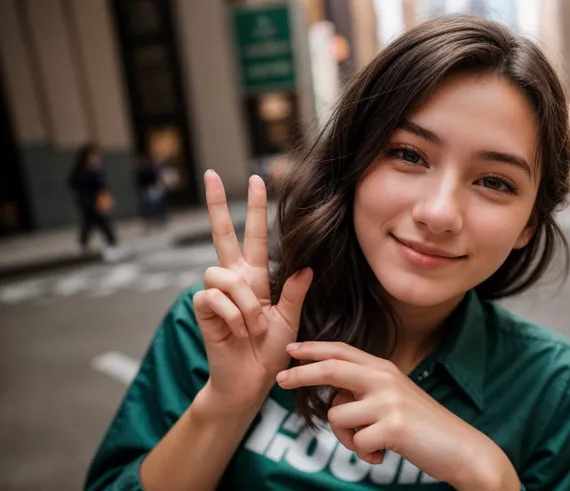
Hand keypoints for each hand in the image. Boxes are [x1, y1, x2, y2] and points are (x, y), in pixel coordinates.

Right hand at [192, 172, 311, 416]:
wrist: (249, 382)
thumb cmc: (269, 352)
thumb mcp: (289, 321)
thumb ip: (295, 294)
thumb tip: (307, 266)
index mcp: (256, 279)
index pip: (256, 237)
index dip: (256, 209)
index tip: (259, 180)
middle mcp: (234, 280)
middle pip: (222, 235)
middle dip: (217, 205)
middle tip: (211, 175)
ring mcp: (216, 294)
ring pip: (223, 274)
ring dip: (243, 302)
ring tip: (253, 326)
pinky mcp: (203, 309)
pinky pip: (214, 297)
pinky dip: (232, 315)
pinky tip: (238, 331)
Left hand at [275, 342, 518, 488]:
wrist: (460, 447)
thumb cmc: (422, 426)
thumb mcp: (394, 397)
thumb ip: (365, 390)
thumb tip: (334, 396)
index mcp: (384, 368)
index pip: (342, 351)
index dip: (314, 349)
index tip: (291, 348)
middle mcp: (384, 378)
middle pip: (331, 369)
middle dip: (301, 373)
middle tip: (280, 379)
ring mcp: (388, 401)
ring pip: (337, 416)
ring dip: (346, 437)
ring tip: (372, 444)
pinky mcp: (392, 426)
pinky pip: (356, 443)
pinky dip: (365, 454)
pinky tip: (385, 454)